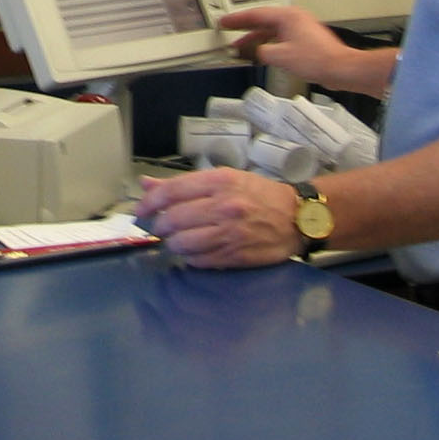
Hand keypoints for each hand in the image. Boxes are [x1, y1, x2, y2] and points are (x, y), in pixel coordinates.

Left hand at [135, 169, 302, 267]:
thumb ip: (184, 184)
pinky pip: (200, 260)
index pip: (172, 192)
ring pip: (184, 243)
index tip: (141, 210)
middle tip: (160, 227)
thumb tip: (147, 185)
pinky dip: (190, 258)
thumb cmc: (259, 194)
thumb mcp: (224, 179)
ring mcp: (230, 233)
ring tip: (176, 240)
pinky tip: (193, 252)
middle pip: (174, 219)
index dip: (150, 202)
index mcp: (219, 182)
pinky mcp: (235, 255)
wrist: (297, 217)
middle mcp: (223, 206)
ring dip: (173, 244)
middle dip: (160, 226)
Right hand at [222, 5, 353, 79]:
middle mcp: (294, 18)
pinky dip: (268, 44)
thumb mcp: (280, 56)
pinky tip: (263, 53)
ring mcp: (301, 28)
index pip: (255, 14)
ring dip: (256, 39)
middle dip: (244, 29)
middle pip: (263, 21)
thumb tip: (254, 52)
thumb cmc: (318, 59)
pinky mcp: (305, 39)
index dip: (237, 19)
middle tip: (228, 31)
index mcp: (287, 16)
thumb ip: (261, 52)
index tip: (224, 22)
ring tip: (241, 47)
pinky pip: (280, 37)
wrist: (341, 68)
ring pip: (271, 30)